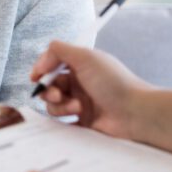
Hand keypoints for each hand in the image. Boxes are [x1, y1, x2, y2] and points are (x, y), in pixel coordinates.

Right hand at [31, 41, 148, 138]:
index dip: (42, 69)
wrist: (135, 112)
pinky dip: (64, 119)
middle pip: (49, 85)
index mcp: (81, 65)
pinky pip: (61, 121)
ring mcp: (80, 103)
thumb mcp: (85, 57)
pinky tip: (76, 117)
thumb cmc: (114, 82)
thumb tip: (40, 61)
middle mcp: (79, 83)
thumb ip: (58, 50)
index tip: (36, 76)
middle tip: (57, 94)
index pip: (52, 64)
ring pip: (53, 104)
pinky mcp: (82, 122)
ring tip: (77, 108)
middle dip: (48, 90)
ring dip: (60, 105)